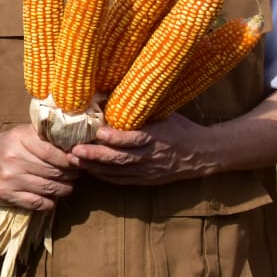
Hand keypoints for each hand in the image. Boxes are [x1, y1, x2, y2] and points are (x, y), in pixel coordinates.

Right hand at [0, 124, 80, 210]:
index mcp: (19, 139)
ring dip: (64, 189)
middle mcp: (12, 158)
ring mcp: (8, 178)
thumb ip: (46, 138)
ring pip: (49, 188)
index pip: (53, 152)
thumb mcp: (23, 133)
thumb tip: (77, 148)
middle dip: (70, 175)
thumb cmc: (8, 145)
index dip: (70, 160)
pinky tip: (51, 197)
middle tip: (75, 175)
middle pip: (54, 172)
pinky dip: (49, 202)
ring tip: (66, 185)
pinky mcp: (6, 195)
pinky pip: (38, 203)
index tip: (78, 162)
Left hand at [70, 115, 210, 185]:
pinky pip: (122, 180)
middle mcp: (151, 156)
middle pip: (121, 158)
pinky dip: (104, 176)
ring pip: (118, 171)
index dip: (117, 137)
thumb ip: (140, 110)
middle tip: (74, 150)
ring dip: (94, 166)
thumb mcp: (164, 114)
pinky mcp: (146, 180)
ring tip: (74, 160)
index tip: (99, 132)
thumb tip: (113, 96)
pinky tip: (89, 170)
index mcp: (157, 137)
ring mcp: (148, 171)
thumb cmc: (180, 128)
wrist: (202, 154)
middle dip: (96, 155)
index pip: (135, 139)